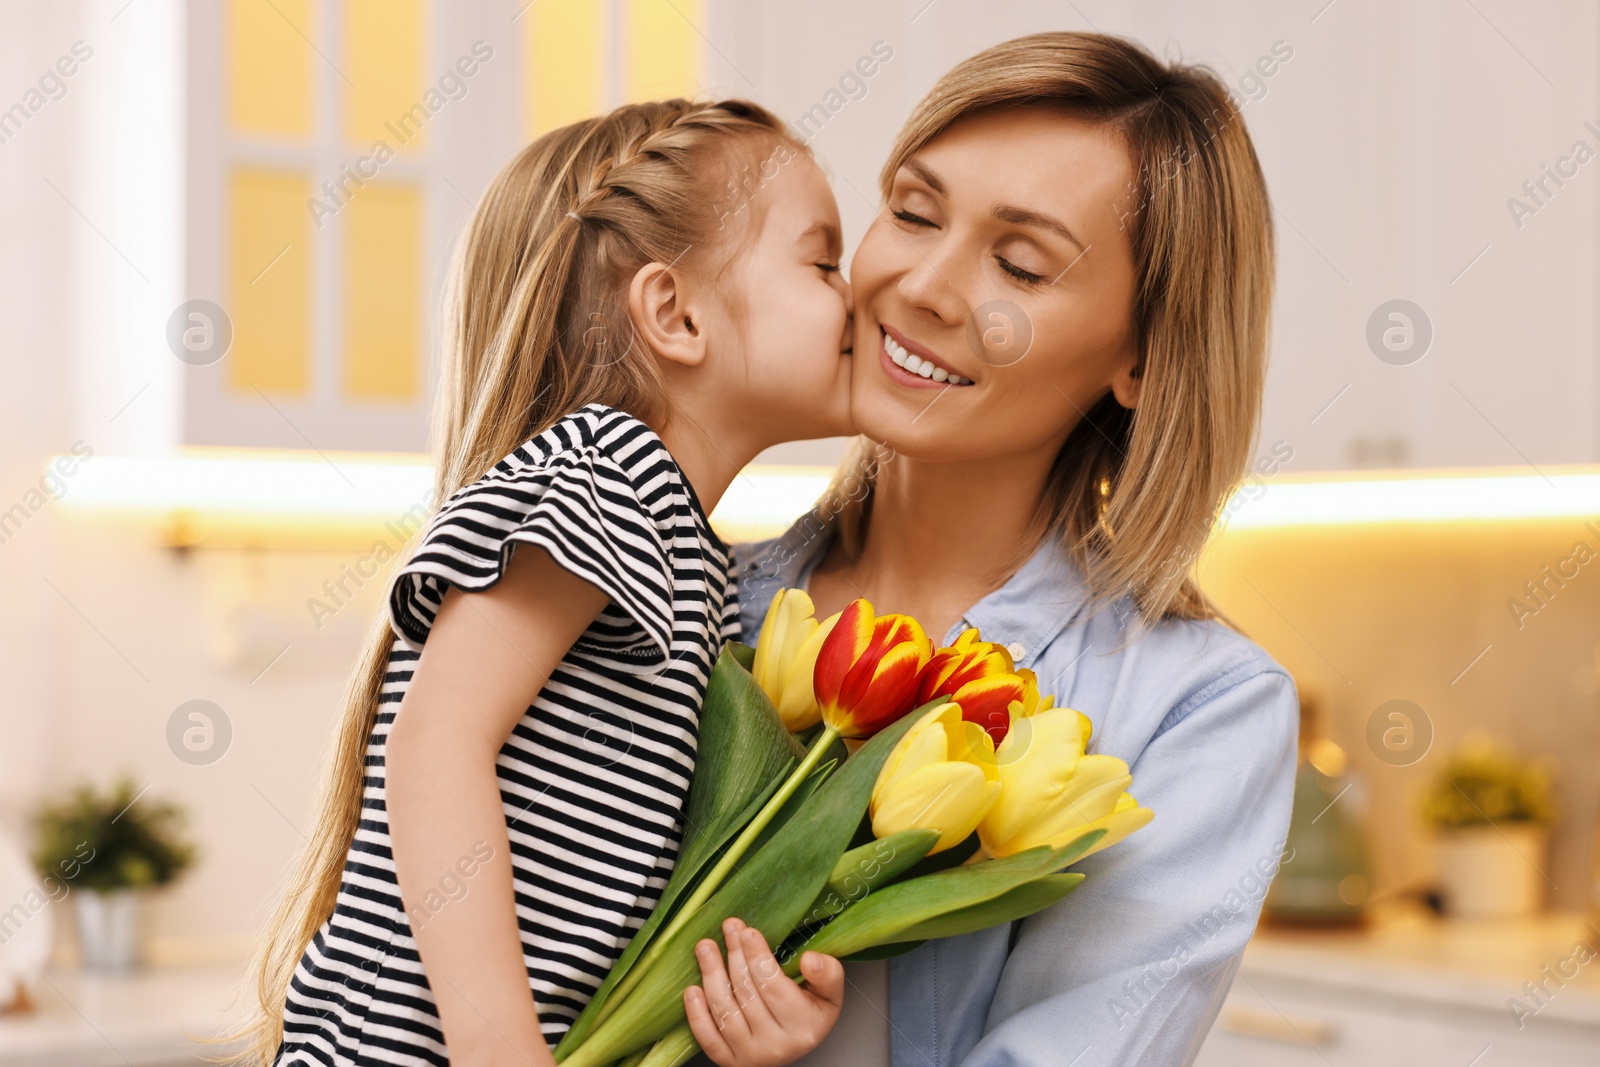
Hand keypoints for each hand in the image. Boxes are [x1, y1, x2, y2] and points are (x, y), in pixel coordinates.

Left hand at [683, 917, 844, 1066]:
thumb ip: (828, 974)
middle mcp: (776, 1046)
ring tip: (706, 947)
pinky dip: (697, 1014)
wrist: (792, 1046)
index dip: (758, 958)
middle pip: (746, 993)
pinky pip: (708, 1038)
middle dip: (735, 956)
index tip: (748, 932)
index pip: (774, 987)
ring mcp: (750, 1056)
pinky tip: (692, 989)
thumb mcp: (830, 993)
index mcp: (803, 1027)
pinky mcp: (729, 1061)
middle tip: (729, 927)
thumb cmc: (809, 1013)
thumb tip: (810, 959)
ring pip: (724, 1012)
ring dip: (711, 975)